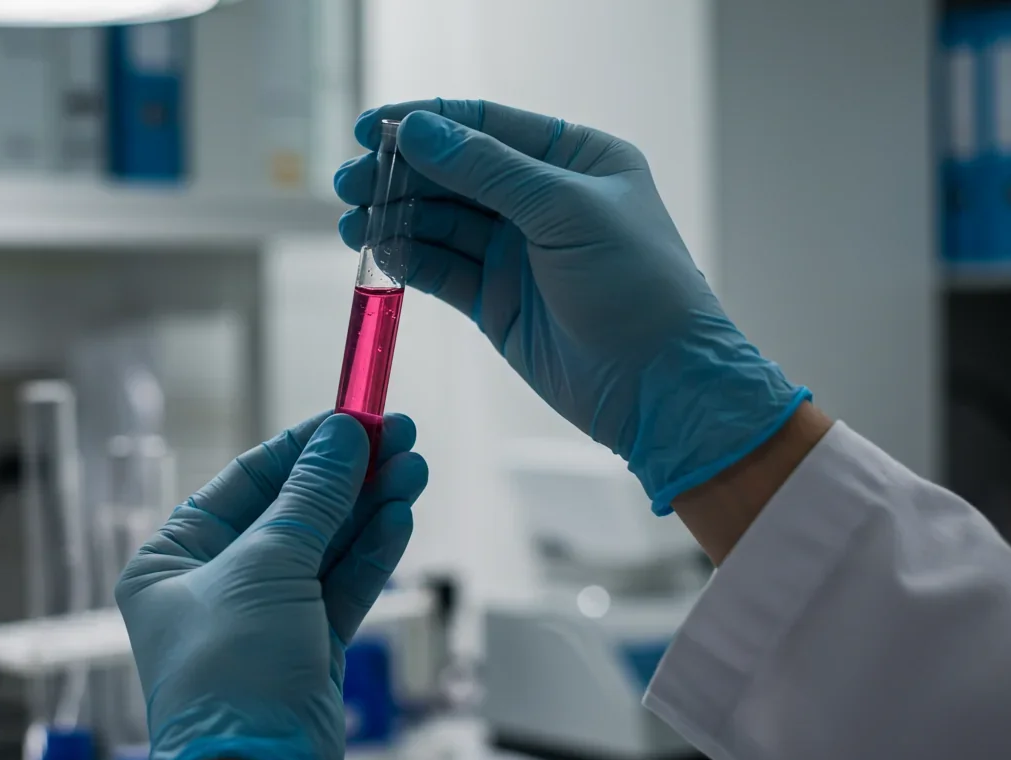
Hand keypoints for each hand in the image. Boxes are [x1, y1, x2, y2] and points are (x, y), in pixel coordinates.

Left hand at [116, 412, 428, 759]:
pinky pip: (343, 585)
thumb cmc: (227, 678)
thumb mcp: (266, 567)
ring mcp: (265, 616)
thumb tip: (342, 436)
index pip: (247, 480)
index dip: (304, 445)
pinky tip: (401, 515)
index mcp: (173, 557)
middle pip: (294, 509)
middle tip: (398, 435)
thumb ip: (311, 498)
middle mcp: (215, 583)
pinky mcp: (307, 646)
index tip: (354, 415)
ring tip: (413, 467)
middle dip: (348, 474)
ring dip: (370, 506)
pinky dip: (374, 551)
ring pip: (326, 545)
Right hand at [335, 99, 808, 511]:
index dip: (426, 122)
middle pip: (452, 172)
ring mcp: (516, 251)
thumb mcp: (565, 211)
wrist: (660, 386)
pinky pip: (439, 268)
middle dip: (398, 174)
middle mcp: (542, 199)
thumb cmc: (638, 288)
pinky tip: (378, 254)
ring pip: (438, 221)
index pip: (485, 125)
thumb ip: (487, 169)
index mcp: (574, 159)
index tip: (372, 128)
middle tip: (350, 184)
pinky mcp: (494, 299)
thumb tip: (418, 130)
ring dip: (393, 218)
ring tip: (353, 225)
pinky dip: (407, 259)